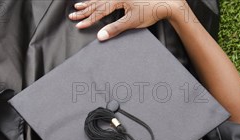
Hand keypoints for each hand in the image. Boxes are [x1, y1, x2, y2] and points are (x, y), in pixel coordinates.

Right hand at [69, 0, 186, 40]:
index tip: (77, 25)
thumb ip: (115, 29)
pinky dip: (100, 0)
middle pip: (98, 2)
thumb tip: (100, 36)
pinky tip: (97, 1)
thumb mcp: (131, 22)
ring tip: (79, 5)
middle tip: (72, 14)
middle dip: (85, 10)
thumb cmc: (151, 11)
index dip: (88, 19)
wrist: (167, 2)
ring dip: (90, 3)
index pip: (99, 10)